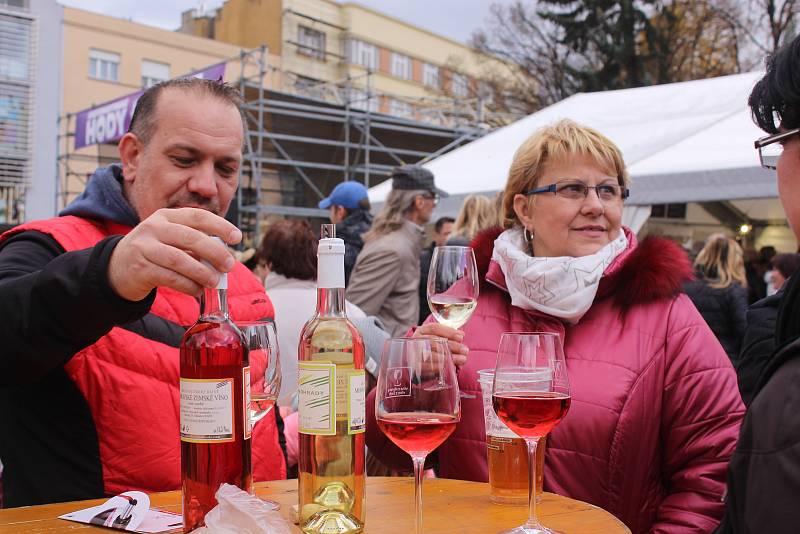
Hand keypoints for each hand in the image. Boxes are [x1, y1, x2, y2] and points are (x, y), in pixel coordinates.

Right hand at [107, 208, 241, 300]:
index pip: (197, 216)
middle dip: (214, 252)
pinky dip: (188, 285)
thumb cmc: (154, 253)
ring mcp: (144, 247)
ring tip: (214, 281)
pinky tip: (197, 289)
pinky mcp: (140, 269)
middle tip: (229, 265)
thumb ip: (194, 243)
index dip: (220, 226)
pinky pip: (170, 277)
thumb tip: (225, 256)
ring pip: (180, 259)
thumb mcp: (170, 239)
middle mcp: (154, 228)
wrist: (117, 268)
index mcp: (166, 216)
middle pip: (190, 237)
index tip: (237, 238)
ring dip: (202, 272)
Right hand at [414, 322, 468, 367]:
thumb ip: (447, 336)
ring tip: (462, 359)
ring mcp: (414, 353)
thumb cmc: (431, 348)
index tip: (461, 337)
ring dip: (449, 357)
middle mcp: (416, 341)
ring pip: (431, 354)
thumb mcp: (436, 338)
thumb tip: (461, 335)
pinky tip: (450, 366)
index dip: (449, 332)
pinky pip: (427, 367)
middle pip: (434, 341)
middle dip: (452, 346)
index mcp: (422, 331)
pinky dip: (440, 366)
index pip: (434, 328)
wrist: (418, 362)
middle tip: (465, 350)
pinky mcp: (415, 366)